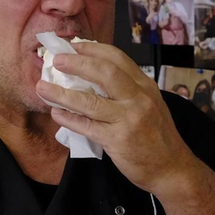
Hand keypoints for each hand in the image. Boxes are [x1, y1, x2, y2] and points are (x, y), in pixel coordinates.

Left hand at [34, 42, 200, 195]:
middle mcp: (139, 98)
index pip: (118, 58)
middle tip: (57, 59)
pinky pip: (86, 126)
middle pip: (104, 72)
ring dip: (62, 93)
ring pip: (89, 101)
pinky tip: (56, 113)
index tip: (74, 45)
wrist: (172, 169)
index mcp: (146, 86)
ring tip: (43, 87)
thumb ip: (127, 91)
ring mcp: (129, 119)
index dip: (93, 49)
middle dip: (77, 63)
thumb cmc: (157, 137)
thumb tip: (92, 79)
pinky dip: (68, 119)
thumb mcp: (150, 105)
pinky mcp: (118, 140)